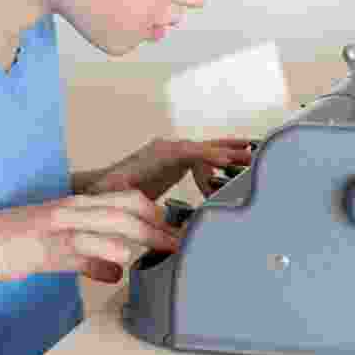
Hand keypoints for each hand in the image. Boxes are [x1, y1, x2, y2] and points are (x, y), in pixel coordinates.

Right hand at [0, 191, 182, 283]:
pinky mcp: (47, 245)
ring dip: (141, 237)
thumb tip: (116, 270)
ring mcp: (61, 225)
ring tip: (163, 250)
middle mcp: (74, 208)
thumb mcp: (60, 246)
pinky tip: (116, 271)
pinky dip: (102, 258)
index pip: (125, 198)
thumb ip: (90, 257)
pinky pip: (81, 249)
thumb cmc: (18, 241)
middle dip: (157, 225)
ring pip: (110, 223)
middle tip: (179, 241)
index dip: (152, 211)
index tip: (171, 227)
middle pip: (126, 209)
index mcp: (78, 204)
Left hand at [80, 138, 252, 200]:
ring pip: (206, 150)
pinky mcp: (177, 162)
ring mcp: (174, 153)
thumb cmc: (107, 190)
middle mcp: (168, 148)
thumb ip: (129, 195)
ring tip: (254, 156)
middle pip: (203, 146)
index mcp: (157, 154)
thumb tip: (150, 208)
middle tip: (252, 155)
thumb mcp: (115, 192)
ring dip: (229, 153)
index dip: (207, 155)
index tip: (225, 160)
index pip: (187, 151)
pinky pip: (202, 160)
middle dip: (227, 150)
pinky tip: (235, 167)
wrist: (99, 185)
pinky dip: (219, 162)